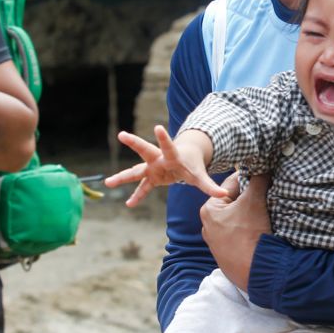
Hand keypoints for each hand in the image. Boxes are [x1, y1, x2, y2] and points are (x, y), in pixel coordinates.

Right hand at [105, 126, 226, 206]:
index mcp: (173, 155)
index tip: (157, 127)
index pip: (168, 145)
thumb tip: (225, 194)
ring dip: (123, 177)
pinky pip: (142, 188)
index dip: (164, 138)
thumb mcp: (201, 175)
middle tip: (122, 134)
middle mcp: (159, 159)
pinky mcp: (151, 178)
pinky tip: (129, 205)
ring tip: (108, 182)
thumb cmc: (192, 165)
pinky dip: (137, 197)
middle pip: (145, 150)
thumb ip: (210, 185)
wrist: (185, 160)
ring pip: (135, 171)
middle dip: (134, 143)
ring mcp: (152, 168)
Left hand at [200, 171, 271, 288]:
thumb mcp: (254, 202)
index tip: (263, 173)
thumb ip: (257, 181)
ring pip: (237, 219)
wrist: (254, 270)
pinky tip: (261, 229)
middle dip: (250, 197)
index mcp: (209, 209)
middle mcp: (208, 225)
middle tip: (268, 192)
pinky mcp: (226, 255)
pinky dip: (249, 229)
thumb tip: (262, 168)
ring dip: (251, 214)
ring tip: (267, 211)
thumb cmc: (249, 233)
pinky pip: (239, 234)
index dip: (249, 177)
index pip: (231, 184)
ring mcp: (216, 242)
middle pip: (234, 202)